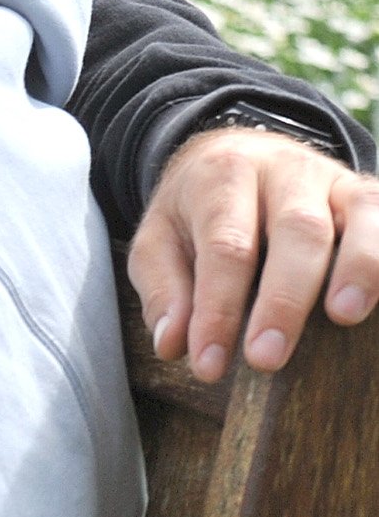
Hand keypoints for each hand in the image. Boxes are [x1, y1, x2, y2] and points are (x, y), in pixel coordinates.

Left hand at [135, 127, 378, 381]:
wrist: (236, 151)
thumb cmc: (199, 210)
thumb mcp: (159, 239)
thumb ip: (163, 289)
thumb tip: (171, 343)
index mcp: (224, 175)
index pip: (225, 247)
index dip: (217, 309)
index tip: (210, 366)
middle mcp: (285, 171)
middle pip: (296, 230)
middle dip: (283, 299)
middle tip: (266, 358)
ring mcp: (335, 180)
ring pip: (362, 214)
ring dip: (359, 267)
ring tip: (343, 317)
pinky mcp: (368, 194)